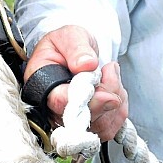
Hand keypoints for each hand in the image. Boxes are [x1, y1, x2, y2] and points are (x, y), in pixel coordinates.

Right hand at [25, 26, 128, 141]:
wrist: (75, 53)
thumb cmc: (66, 45)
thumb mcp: (69, 36)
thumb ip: (76, 48)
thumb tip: (86, 65)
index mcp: (42, 85)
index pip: (59, 102)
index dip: (82, 99)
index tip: (101, 89)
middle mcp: (54, 110)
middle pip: (83, 119)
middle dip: (105, 94)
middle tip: (109, 69)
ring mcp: (72, 122)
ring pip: (102, 124)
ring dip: (115, 97)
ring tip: (109, 74)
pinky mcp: (90, 126)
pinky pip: (112, 126)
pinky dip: (120, 107)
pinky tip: (114, 89)